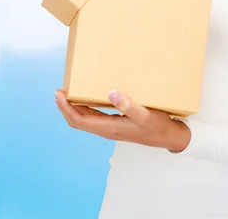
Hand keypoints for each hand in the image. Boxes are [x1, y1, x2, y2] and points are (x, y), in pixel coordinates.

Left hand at [55, 89, 189, 151]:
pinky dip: (85, 108)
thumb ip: (128, 105)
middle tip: (58, 91)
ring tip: (68, 93)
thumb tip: (111, 93)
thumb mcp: (145, 115)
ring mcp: (110, 128)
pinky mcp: (116, 124)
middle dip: (65, 108)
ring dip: (74, 108)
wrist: (168, 137)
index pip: (79, 120)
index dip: (66, 108)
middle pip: (78, 121)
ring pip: (85, 120)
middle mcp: (106, 130)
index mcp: (109, 128)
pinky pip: (94, 117)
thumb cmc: (157, 126)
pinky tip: (87, 97)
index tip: (59, 94)